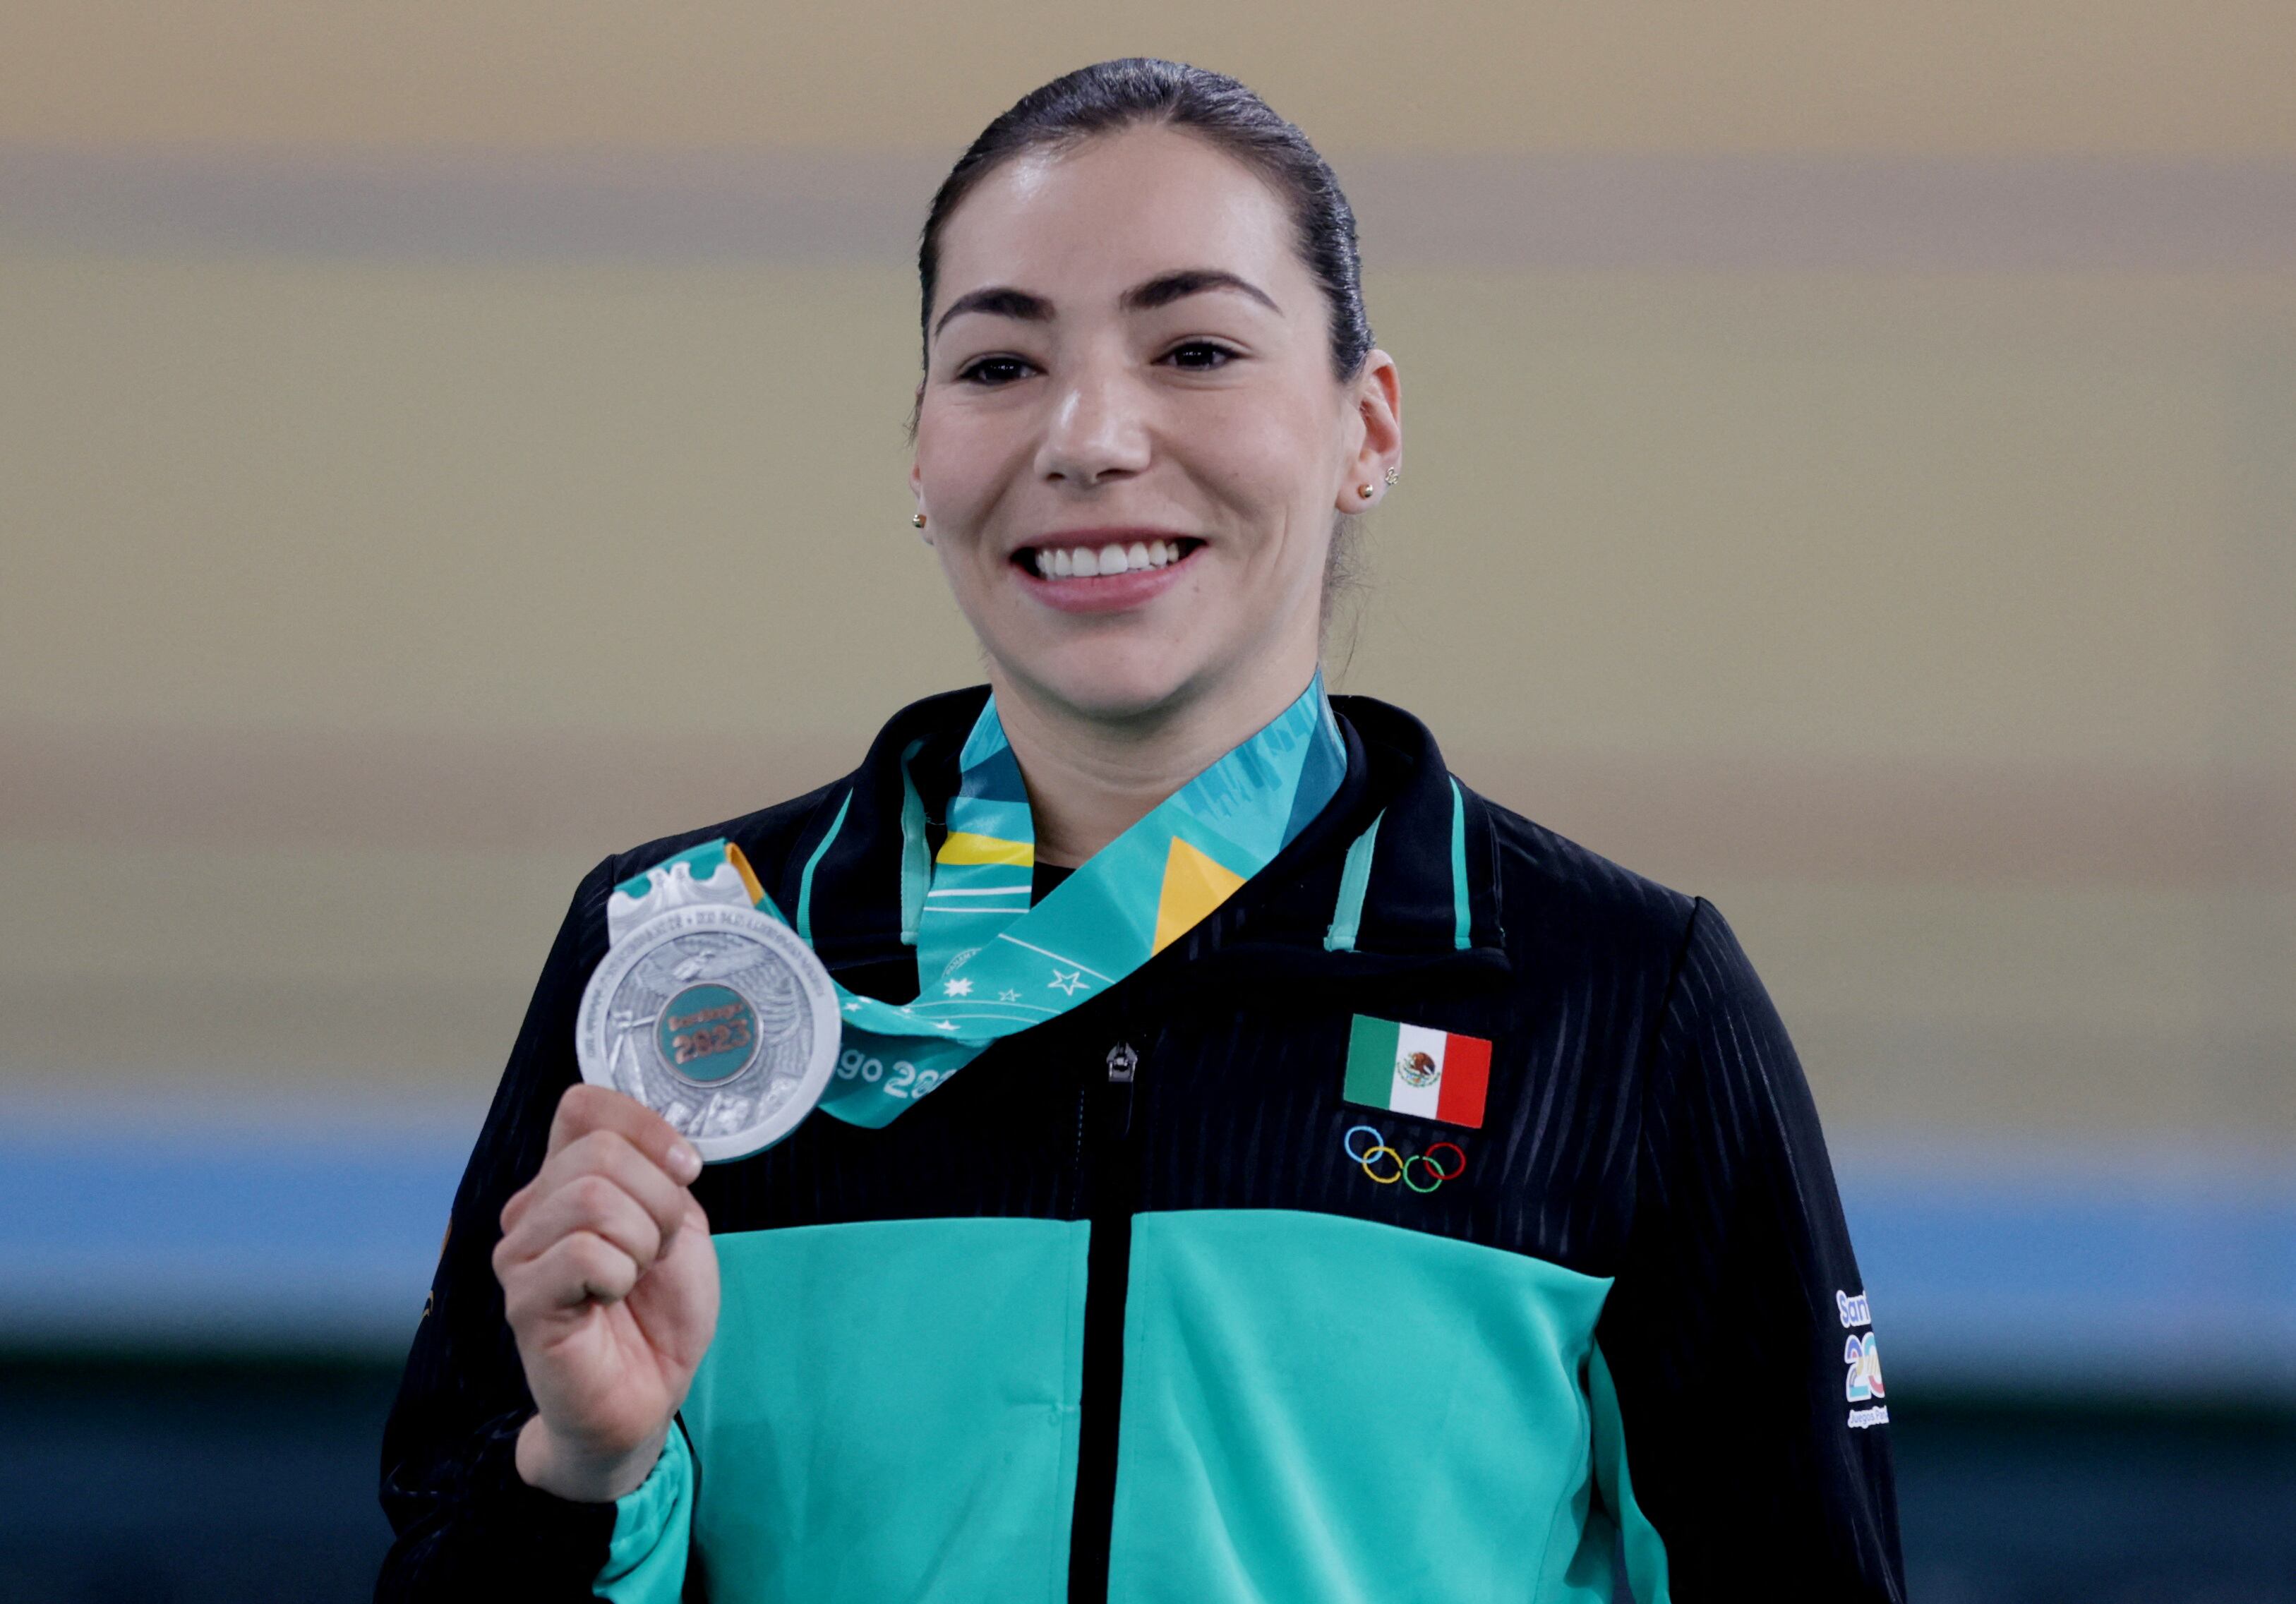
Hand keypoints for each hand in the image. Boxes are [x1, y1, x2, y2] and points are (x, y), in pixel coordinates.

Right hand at [494, 1084, 719, 1501]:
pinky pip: (584, 1254)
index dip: (643, 1125)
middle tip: (660, 1249)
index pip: (582, 1106)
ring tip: (635, 1277)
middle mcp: (532, 1208)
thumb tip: (663, 1148)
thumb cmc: (660, 1313)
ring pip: (591, 1199)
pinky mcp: (523, 1300)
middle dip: (659, 1200)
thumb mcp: (681, 1226)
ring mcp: (520, 1253)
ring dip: (643, 1241)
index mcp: (567, 1179)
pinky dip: (621, 1276)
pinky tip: (611, 1302)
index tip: (685, 1169)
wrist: (647, 1394)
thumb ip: (662, 1176)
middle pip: (598, 1152)